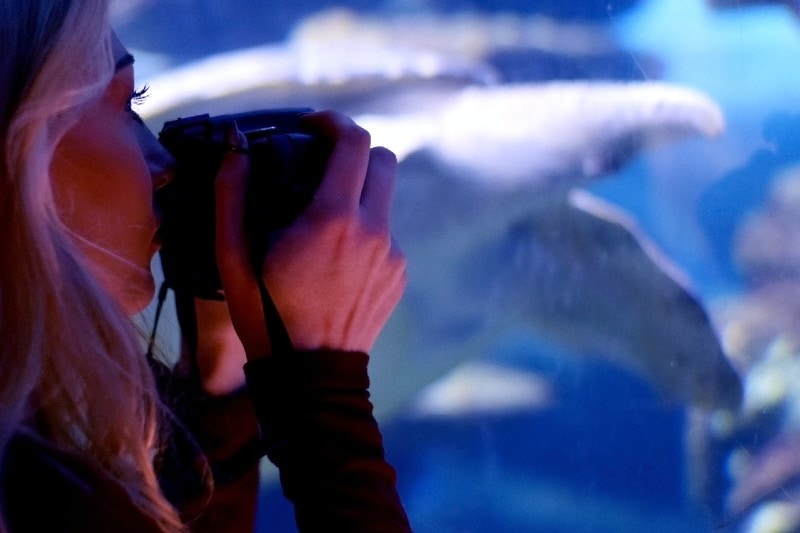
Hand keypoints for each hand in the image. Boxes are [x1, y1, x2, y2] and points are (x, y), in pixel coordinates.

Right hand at [214, 111, 406, 357]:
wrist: (311, 376)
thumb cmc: (266, 316)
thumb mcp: (233, 256)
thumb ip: (231, 194)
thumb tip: (236, 147)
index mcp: (333, 220)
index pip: (354, 143)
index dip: (333, 122)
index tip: (313, 125)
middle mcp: (374, 232)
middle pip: (385, 160)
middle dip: (355, 153)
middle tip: (323, 164)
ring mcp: (393, 255)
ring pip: (386, 198)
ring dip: (359, 194)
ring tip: (324, 221)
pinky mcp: (400, 274)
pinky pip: (388, 233)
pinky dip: (366, 230)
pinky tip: (337, 258)